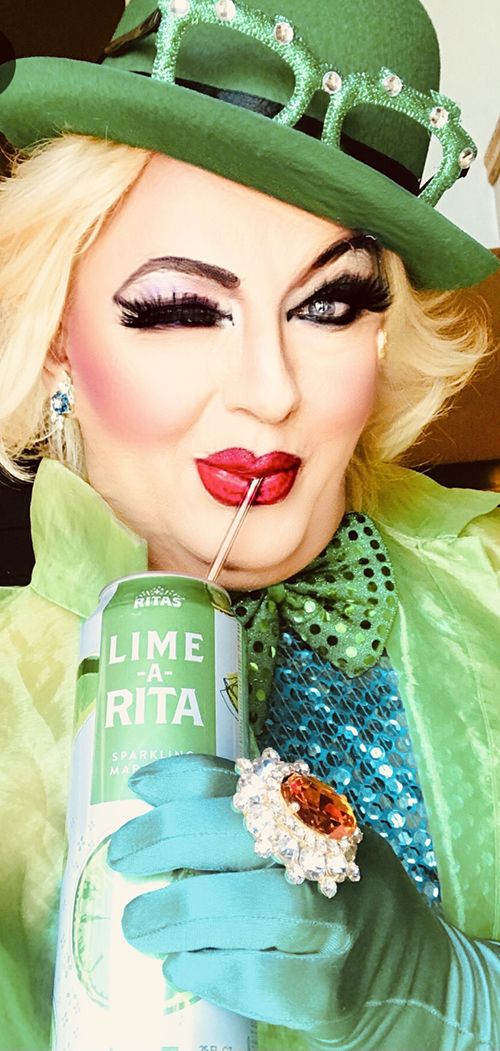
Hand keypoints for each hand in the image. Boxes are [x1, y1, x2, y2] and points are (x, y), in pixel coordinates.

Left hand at [108, 754, 498, 1050]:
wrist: (427, 987)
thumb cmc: (349, 911)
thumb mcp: (321, 852)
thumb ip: (262, 834)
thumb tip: (161, 827)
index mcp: (327, 819)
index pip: (253, 781)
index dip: (186, 778)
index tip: (138, 787)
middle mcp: (338, 862)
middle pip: (249, 834)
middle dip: (170, 840)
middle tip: (121, 859)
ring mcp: (341, 928)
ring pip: (257, 907)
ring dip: (182, 911)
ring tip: (137, 924)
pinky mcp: (333, 994)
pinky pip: (261, 978)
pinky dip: (210, 969)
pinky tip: (180, 969)